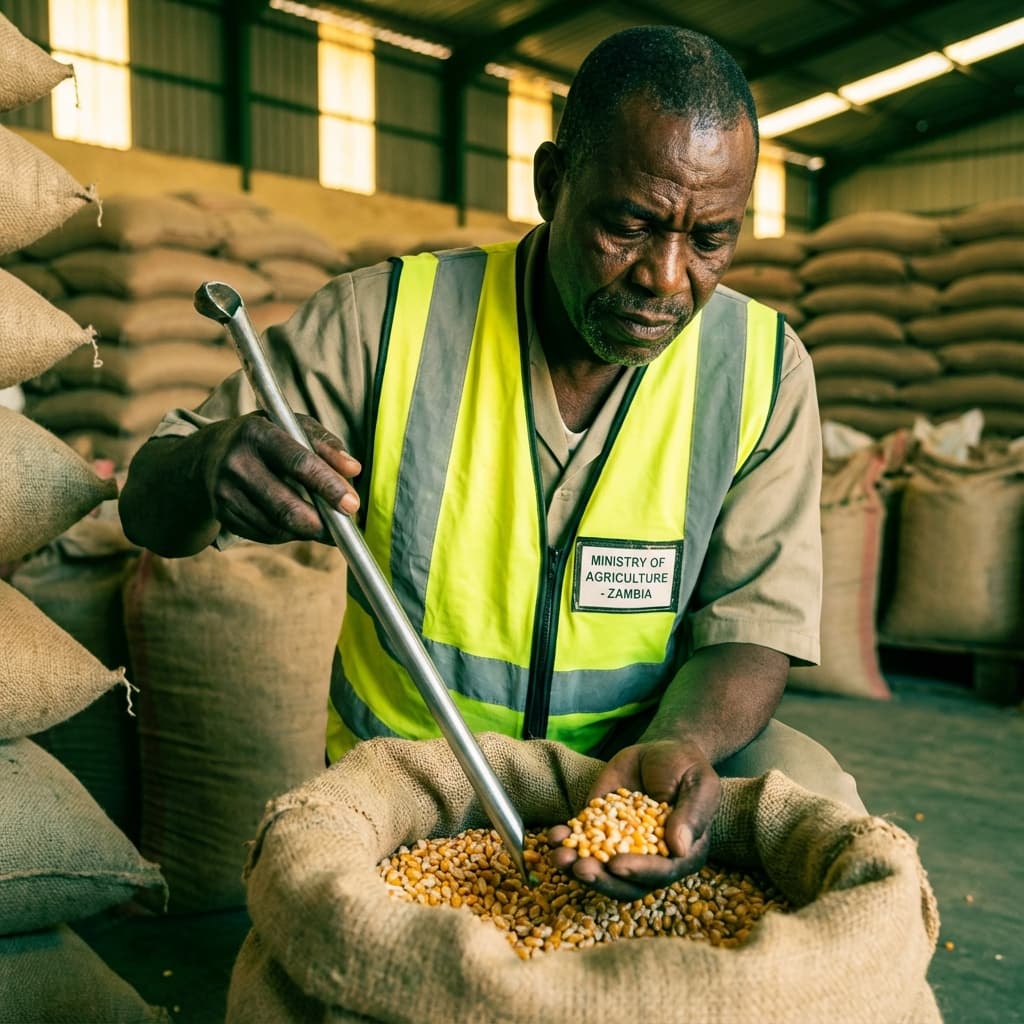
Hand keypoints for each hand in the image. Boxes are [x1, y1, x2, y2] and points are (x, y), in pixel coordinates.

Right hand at [199, 411, 360, 543]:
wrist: (210, 453)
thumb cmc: (267, 438)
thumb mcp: (294, 427)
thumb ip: (327, 445)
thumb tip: (353, 470)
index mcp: (257, 433)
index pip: (298, 463)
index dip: (327, 486)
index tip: (352, 504)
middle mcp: (236, 462)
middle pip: (286, 506)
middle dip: (321, 523)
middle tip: (345, 528)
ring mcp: (224, 492)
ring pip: (277, 527)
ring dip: (308, 532)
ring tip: (326, 525)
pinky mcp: (222, 515)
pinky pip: (265, 535)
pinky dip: (289, 534)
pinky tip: (298, 524)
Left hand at [547, 739, 720, 900]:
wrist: (661, 750)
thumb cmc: (686, 768)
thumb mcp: (699, 784)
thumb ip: (692, 814)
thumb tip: (680, 849)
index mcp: (683, 855)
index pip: (662, 872)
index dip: (639, 871)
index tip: (617, 864)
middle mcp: (652, 860)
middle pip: (627, 883)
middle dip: (602, 879)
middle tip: (581, 868)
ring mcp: (623, 848)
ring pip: (602, 871)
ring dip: (577, 869)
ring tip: (559, 857)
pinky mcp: (600, 831)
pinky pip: (582, 844)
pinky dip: (566, 843)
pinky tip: (554, 836)